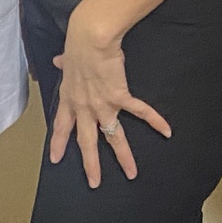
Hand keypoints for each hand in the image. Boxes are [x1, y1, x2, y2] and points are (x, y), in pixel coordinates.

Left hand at [48, 2, 169, 189]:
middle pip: (87, 142)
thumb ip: (64, 65)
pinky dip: (154, 120)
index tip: (55, 159)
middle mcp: (85, 107)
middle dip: (90, 164)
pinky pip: (140, 112)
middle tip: (94, 183)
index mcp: (69, 98)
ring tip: (132, 174)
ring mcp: (103, 105)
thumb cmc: (78, 45)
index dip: (58, 143)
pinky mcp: (120, 97)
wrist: (91, 39)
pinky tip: (166, 131)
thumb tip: (58, 61)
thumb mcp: (67, 59)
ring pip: (113, 137)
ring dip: (123, 157)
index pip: (61, 126)